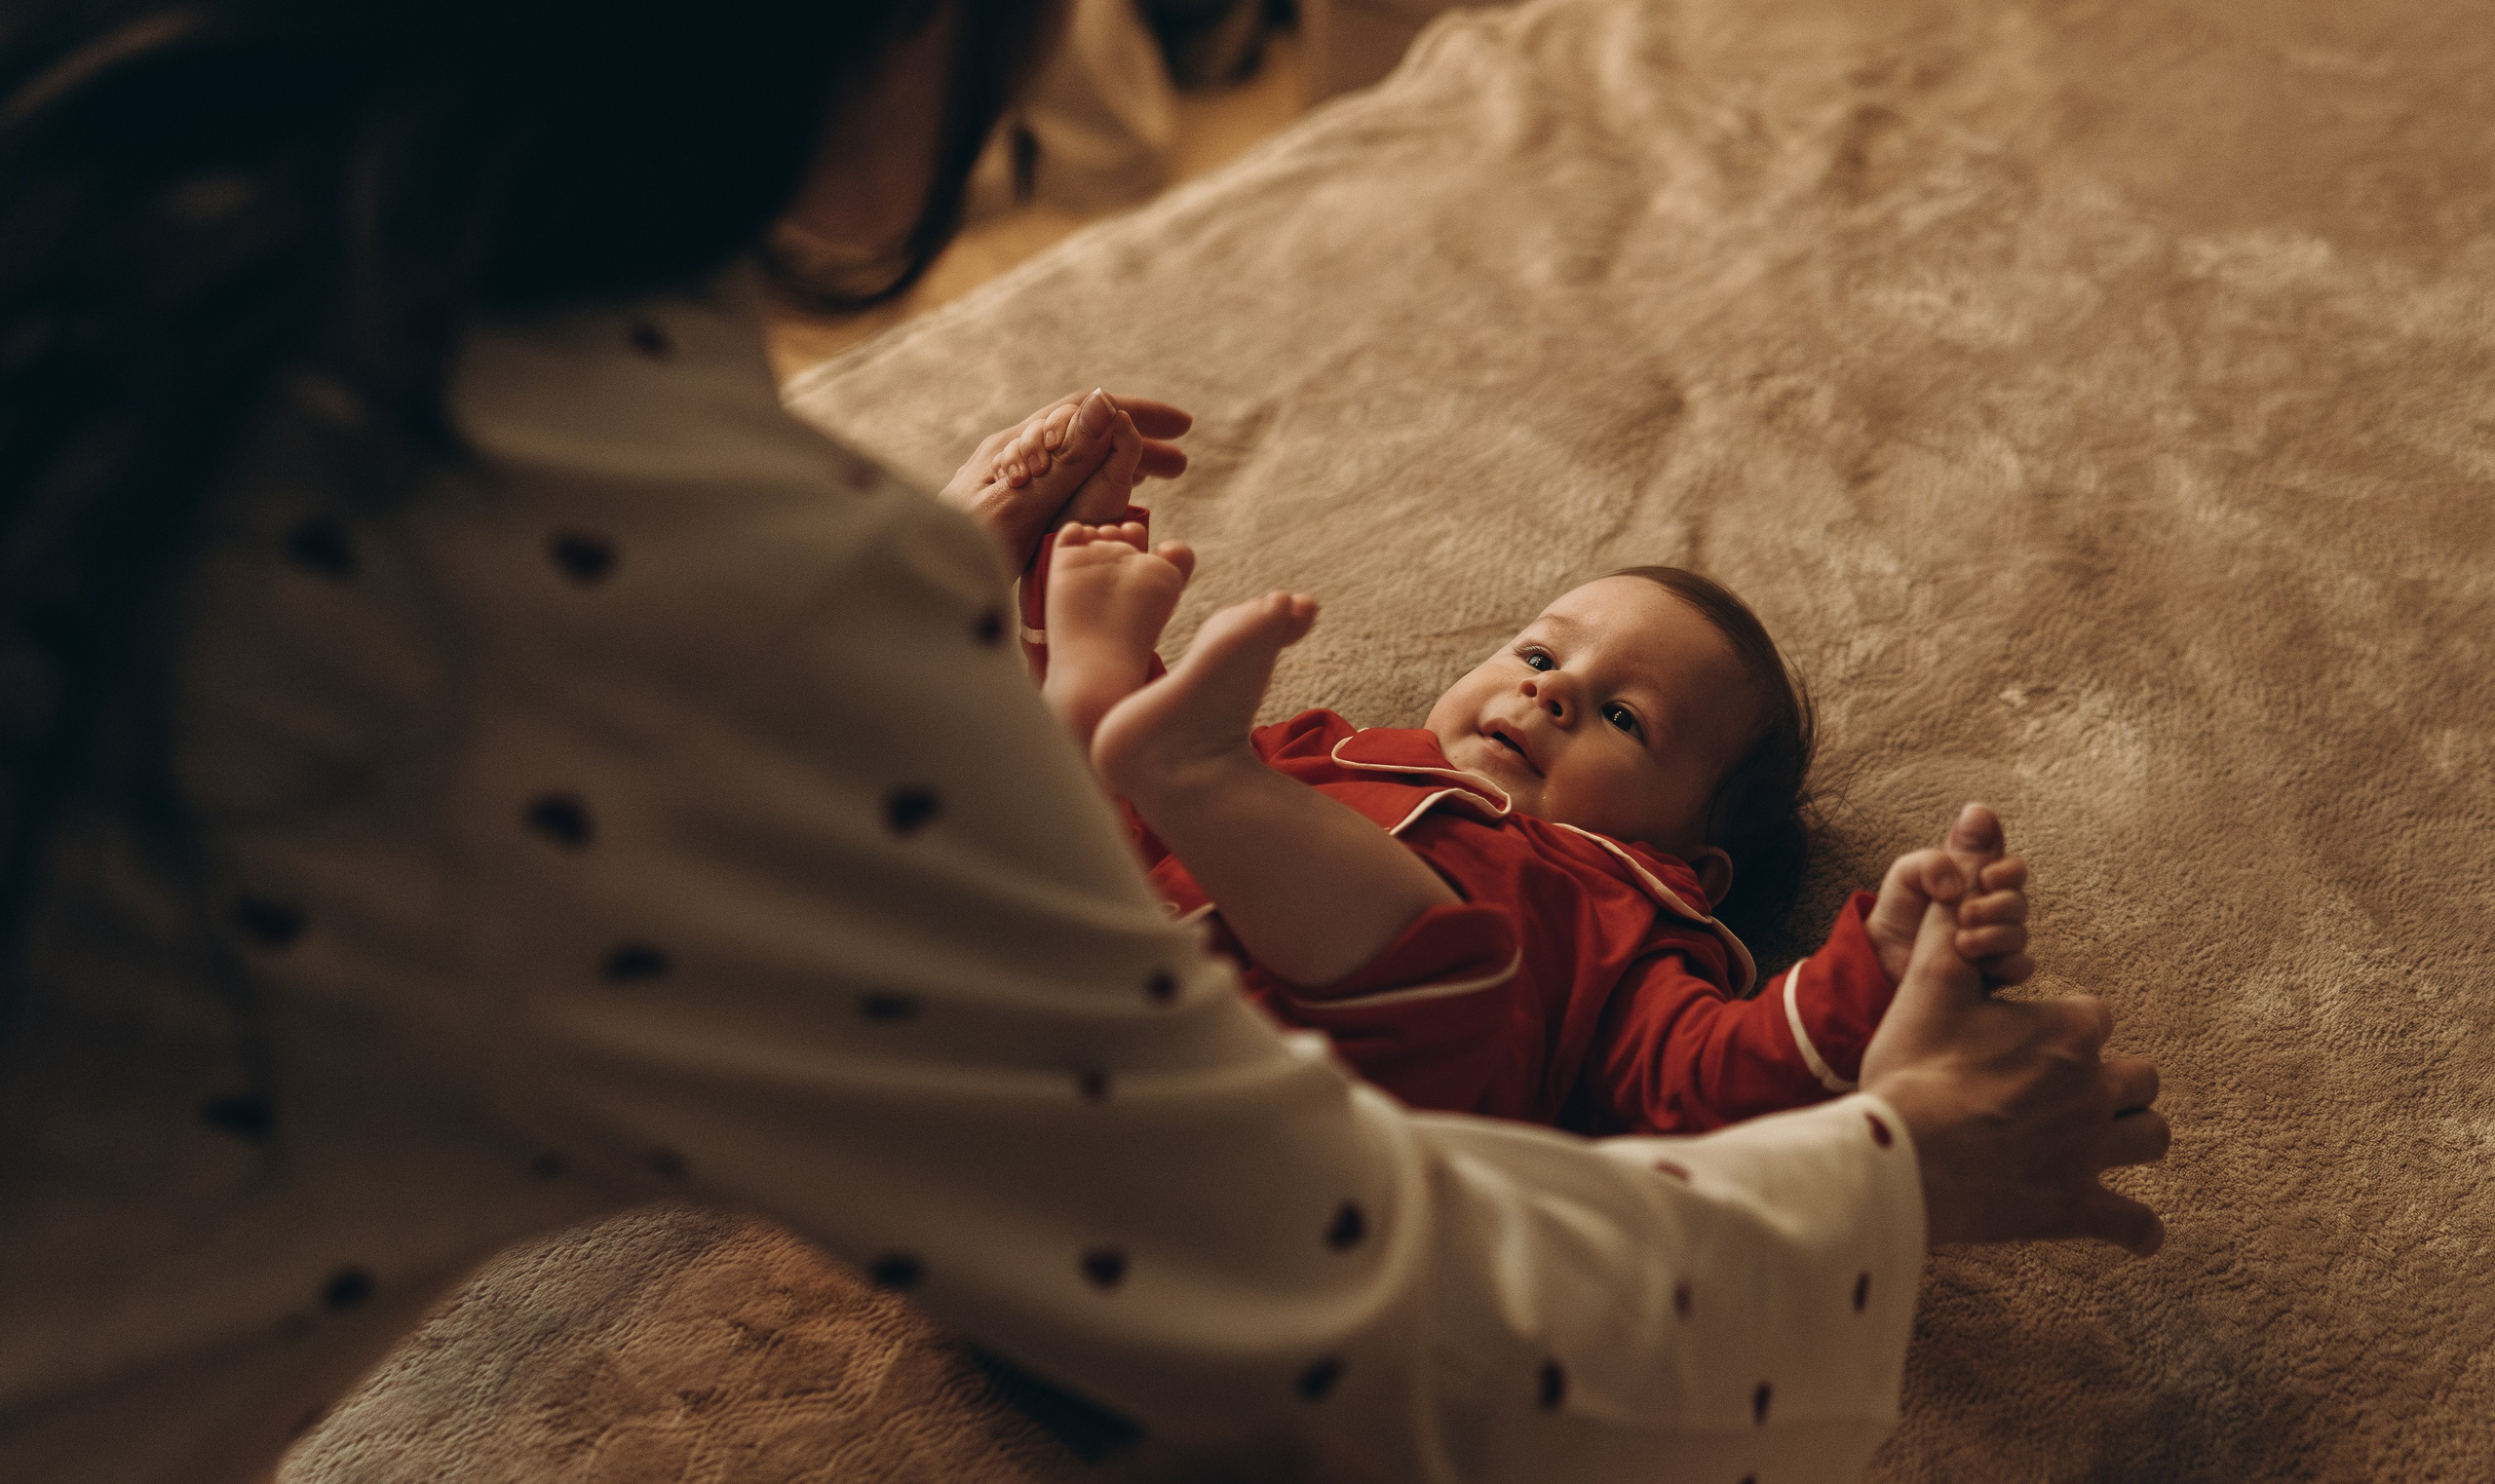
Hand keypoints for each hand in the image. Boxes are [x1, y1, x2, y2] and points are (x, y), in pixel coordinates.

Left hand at [939, 389, 1192, 571]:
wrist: (917, 591)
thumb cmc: (963, 556)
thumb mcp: (1023, 508)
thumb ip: (1066, 461)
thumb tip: (1106, 403)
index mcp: (1015, 447)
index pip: (1087, 411)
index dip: (1138, 414)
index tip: (1182, 428)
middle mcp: (1010, 458)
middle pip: (1083, 435)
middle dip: (1136, 442)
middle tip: (1181, 465)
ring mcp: (1005, 486)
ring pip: (1073, 464)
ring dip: (1117, 467)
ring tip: (1155, 485)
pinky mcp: (1003, 516)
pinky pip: (1060, 491)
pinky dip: (1095, 492)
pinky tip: (1106, 512)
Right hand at [1859, 878, 2169, 1255]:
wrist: (1896, 1156)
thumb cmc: (1912, 1067)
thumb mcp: (1929, 983)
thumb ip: (1953, 915)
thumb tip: (1970, 835)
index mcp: (2068, 1030)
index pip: (2095, 1017)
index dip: (2062, 1026)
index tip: (2022, 1041)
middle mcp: (2094, 1089)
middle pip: (2140, 1078)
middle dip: (2113, 1083)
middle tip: (2065, 1093)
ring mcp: (2090, 1153)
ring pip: (2151, 1139)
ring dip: (2130, 1139)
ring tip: (2097, 1143)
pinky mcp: (2076, 1208)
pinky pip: (2135, 1224)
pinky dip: (2135, 1228)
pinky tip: (2129, 1229)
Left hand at [1866, 803, 2032, 987]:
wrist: (1882, 956)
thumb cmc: (1899, 909)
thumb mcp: (1909, 873)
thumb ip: (1941, 852)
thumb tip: (1975, 822)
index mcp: (1978, 880)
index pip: (2012, 868)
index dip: (2007, 870)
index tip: (1984, 876)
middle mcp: (1993, 908)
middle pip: (2020, 900)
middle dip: (1999, 905)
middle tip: (1965, 913)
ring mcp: (1997, 940)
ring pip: (2020, 933)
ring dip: (1996, 935)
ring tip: (1961, 941)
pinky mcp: (1995, 971)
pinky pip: (2022, 967)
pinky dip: (2006, 962)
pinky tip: (1979, 963)